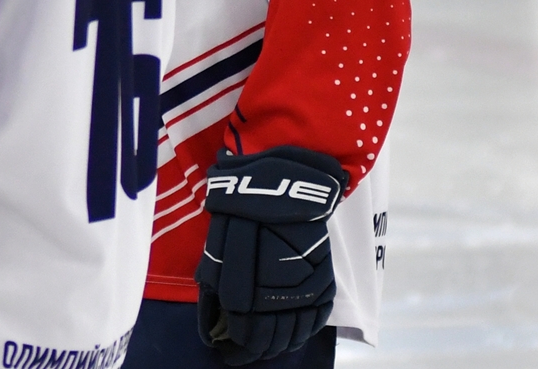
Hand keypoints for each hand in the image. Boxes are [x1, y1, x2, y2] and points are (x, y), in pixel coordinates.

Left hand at [195, 147, 348, 364]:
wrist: (286, 186)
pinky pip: (314, 322)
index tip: (225, 351)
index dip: (235, 349)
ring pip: (293, 336)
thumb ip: (215, 286)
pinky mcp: (325, 284)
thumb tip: (211, 321)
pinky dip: (300, 334)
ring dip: (276, 347)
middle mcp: (281, 298)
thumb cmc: (242, 210)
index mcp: (251, 289)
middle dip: (253, 351)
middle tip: (241, 353)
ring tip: (262, 347)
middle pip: (269, 341)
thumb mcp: (219, 245)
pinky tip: (289, 336)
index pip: (245, 335)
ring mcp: (308, 293)